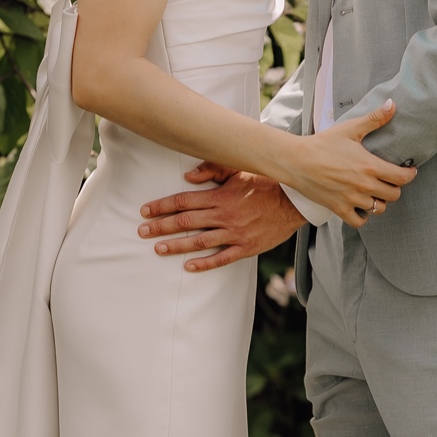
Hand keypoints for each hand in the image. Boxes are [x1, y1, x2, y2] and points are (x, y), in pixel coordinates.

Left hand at [140, 169, 302, 271]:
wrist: (294, 201)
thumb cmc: (265, 182)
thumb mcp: (239, 169)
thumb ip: (213, 169)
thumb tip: (188, 176)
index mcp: (220, 196)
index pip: (183, 201)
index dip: (162, 206)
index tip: (145, 211)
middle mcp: (224, 215)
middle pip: (185, 222)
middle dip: (161, 226)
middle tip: (141, 232)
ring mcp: (235, 233)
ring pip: (199, 241)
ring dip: (176, 246)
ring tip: (158, 249)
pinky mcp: (246, 247)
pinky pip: (222, 258)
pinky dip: (204, 263)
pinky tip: (188, 267)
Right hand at [286, 101, 415, 225]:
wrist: (296, 160)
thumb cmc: (322, 143)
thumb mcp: (350, 129)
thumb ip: (374, 119)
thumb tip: (393, 104)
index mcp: (369, 166)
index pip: (402, 177)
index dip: (409, 175)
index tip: (408, 171)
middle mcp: (363, 185)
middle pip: (393, 195)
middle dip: (394, 187)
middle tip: (389, 180)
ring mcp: (351, 199)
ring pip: (378, 209)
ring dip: (379, 201)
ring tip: (374, 192)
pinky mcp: (339, 209)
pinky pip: (359, 221)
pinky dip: (363, 216)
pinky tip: (360, 206)